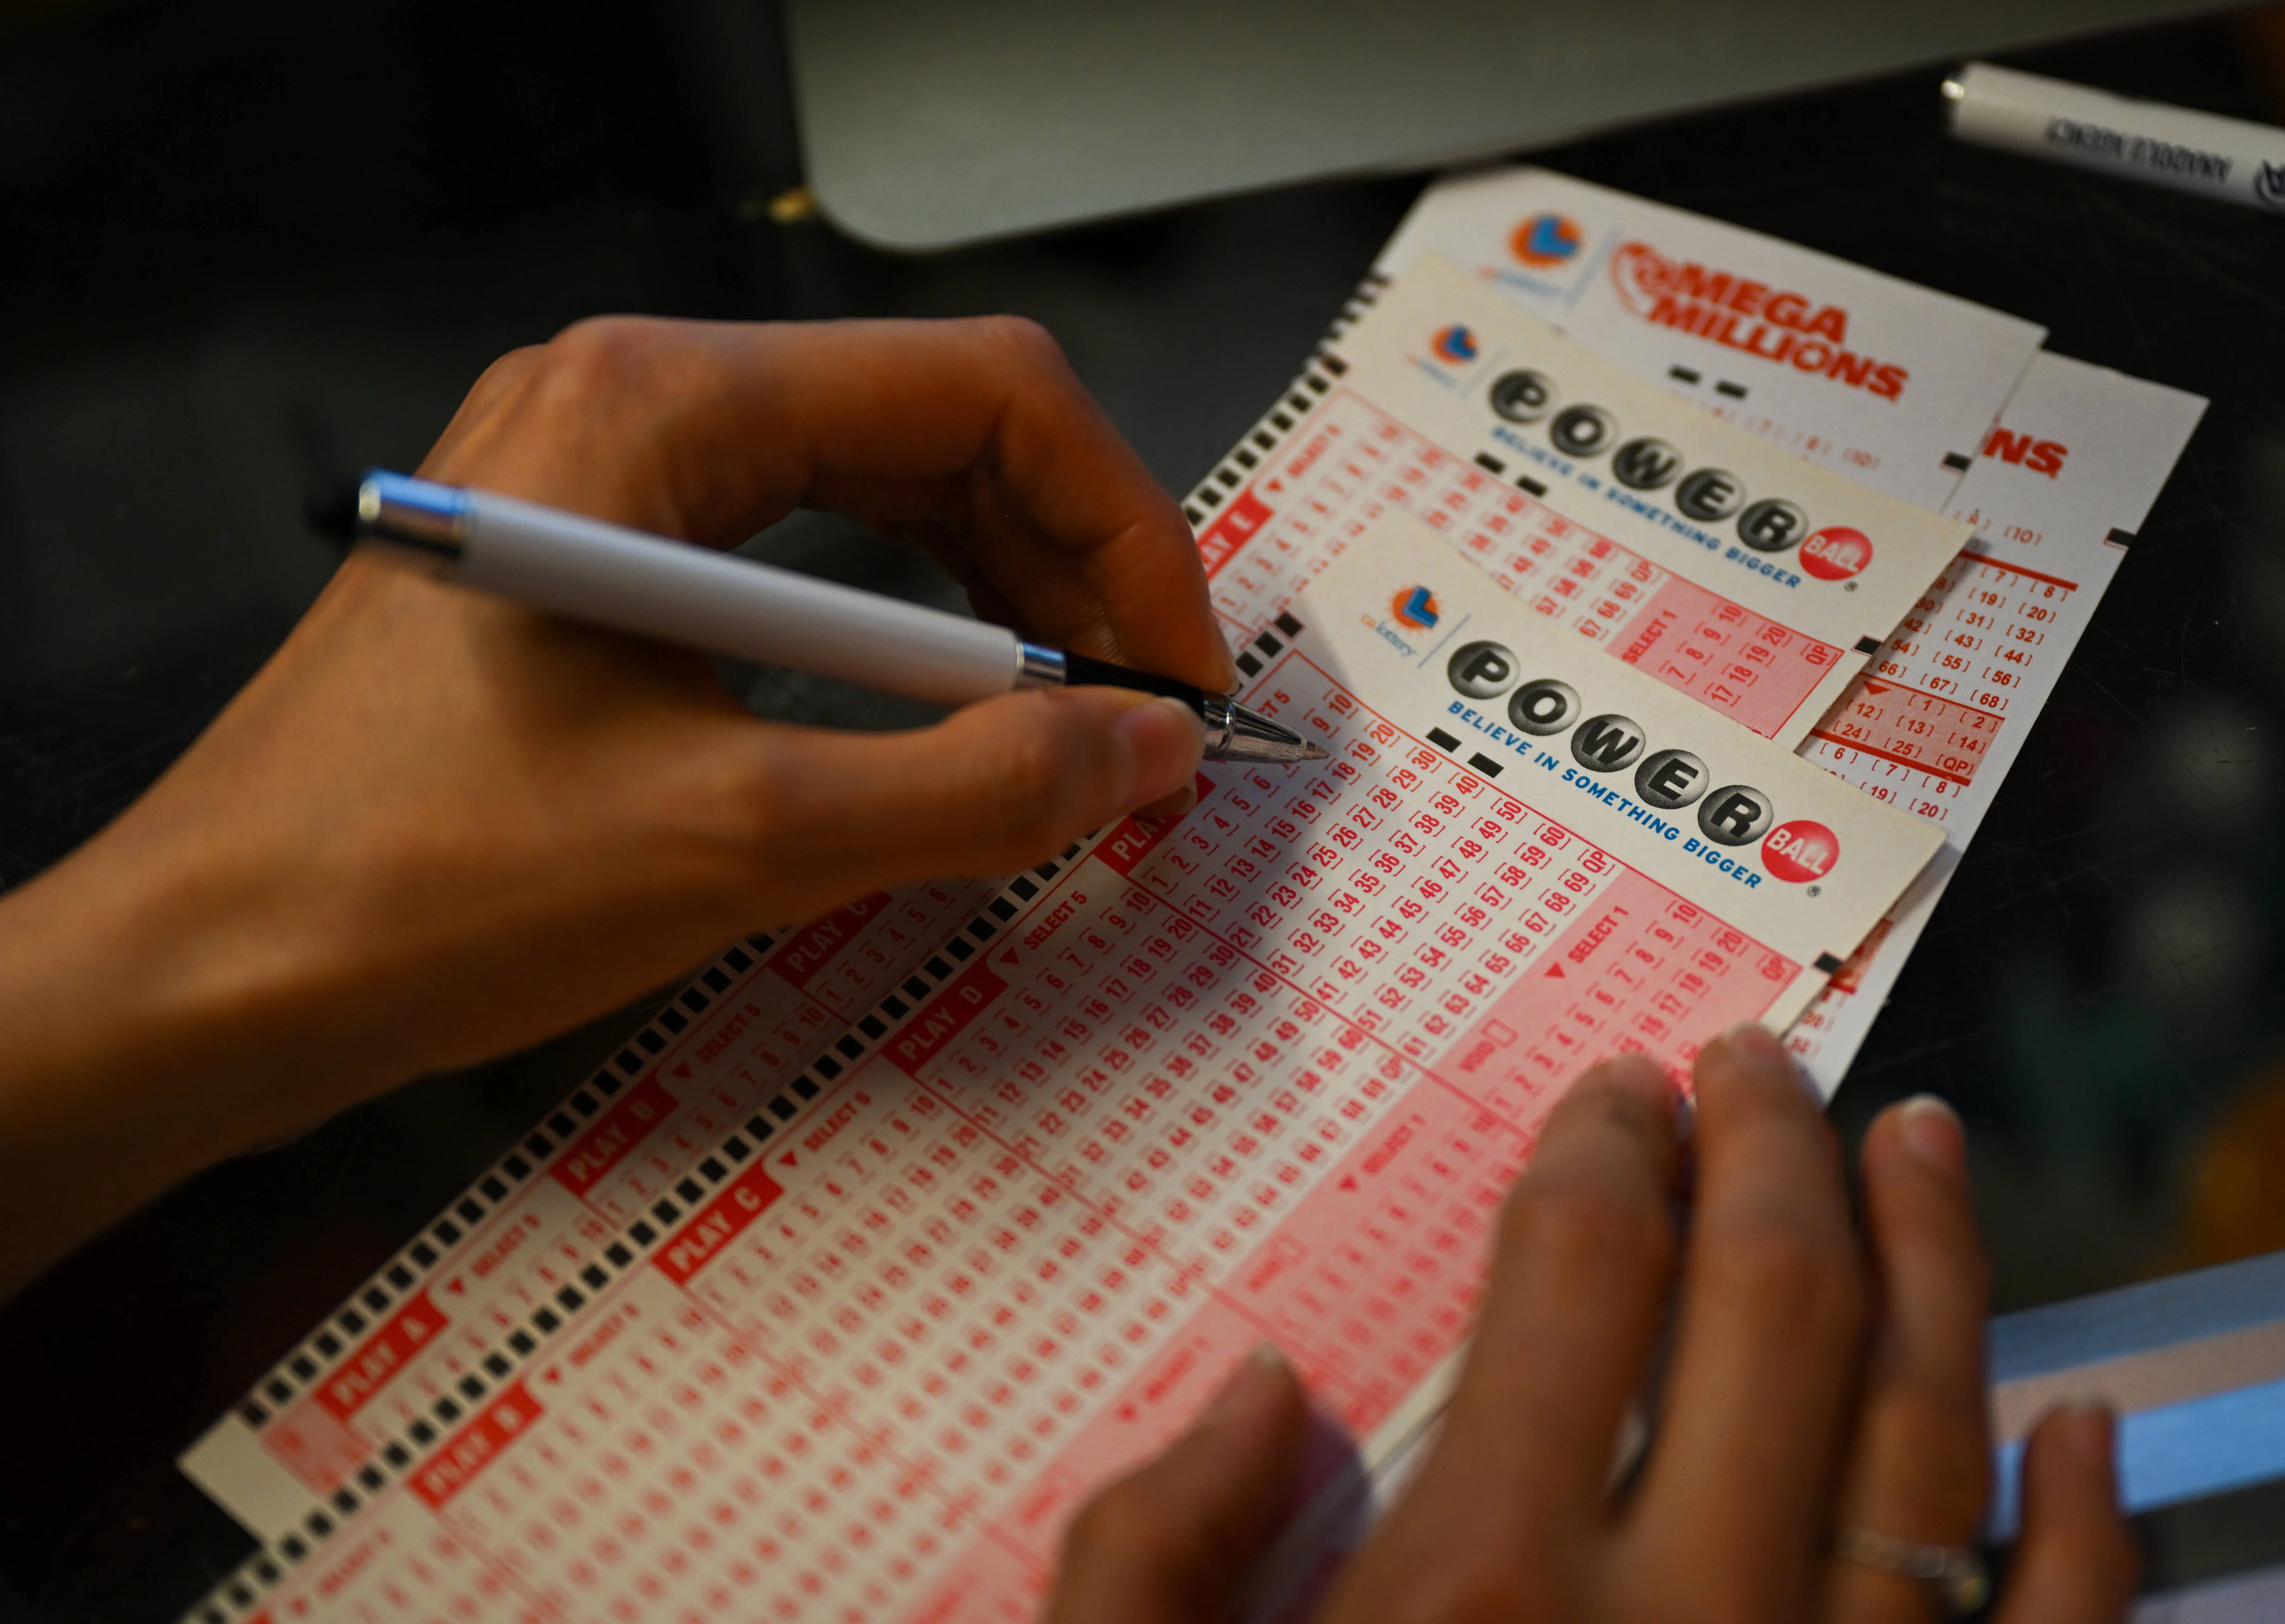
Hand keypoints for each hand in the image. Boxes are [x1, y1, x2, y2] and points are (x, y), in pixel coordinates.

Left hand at [0, 315, 1228, 1295]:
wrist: (214, 975)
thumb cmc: (428, 884)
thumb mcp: (745, 837)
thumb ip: (975, 784)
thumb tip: (1147, 751)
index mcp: (662, 406)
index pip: (982, 395)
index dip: (1121, 530)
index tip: (1174, 680)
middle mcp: (633, 403)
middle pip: (938, 434)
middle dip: (1069, 579)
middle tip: (1140, 732)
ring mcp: (609, 480)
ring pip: (878, 503)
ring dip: (993, 619)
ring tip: (1066, 747)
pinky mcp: (599, 567)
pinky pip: (800, 569)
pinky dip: (898, 649)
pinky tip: (948, 735)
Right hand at [1043, 1032, 2138, 1623]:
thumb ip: (1146, 1563)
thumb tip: (1265, 1389)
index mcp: (1480, 1597)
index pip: (1580, 1278)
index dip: (1602, 1150)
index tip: (1614, 1090)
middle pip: (1771, 1310)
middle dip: (1770, 1151)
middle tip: (1763, 1063)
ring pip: (1935, 1442)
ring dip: (1943, 1267)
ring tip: (1927, 1149)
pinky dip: (2089, 1531)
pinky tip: (2087, 1425)